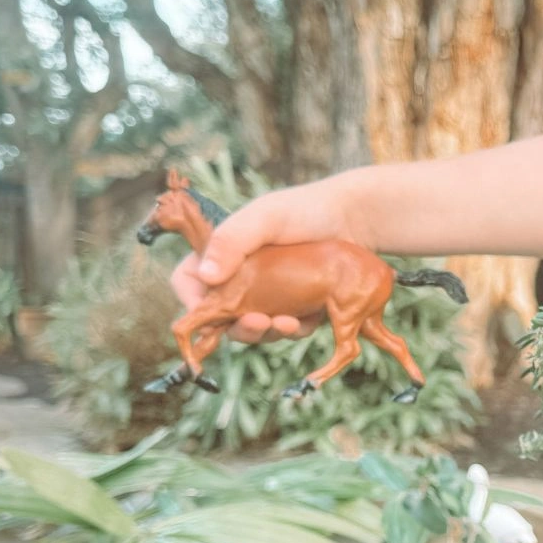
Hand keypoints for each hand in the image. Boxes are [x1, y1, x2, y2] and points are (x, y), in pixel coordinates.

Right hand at [169, 181, 361, 343]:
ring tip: (288, 322)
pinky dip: (294, 330)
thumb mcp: (266, 217)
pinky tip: (307, 319)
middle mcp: (240, 277)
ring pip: (254, 329)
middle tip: (259, 323)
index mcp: (222, 253)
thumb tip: (206, 276)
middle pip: (221, 317)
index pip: (188, 282)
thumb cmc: (306, 210)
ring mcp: (267, 296)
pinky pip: (286, 330)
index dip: (193, 303)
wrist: (355, 221)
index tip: (210, 314)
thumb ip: (232, 240)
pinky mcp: (294, 308)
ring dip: (267, 333)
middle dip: (238, 327)